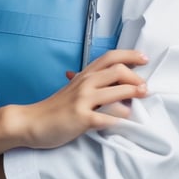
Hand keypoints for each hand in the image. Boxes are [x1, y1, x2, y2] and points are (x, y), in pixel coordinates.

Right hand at [13, 49, 147, 148]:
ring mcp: (83, 100)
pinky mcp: (82, 118)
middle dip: (136, 78)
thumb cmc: (54, 107)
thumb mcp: (73, 89)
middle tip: (145, 87)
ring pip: (116, 92)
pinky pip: (108, 118)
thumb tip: (113, 80)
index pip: (110, 57)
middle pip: (118, 70)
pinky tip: (126, 123)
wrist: (32, 122)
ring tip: (141, 101)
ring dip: (133, 96)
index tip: (144, 59)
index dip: (130, 55)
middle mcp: (85, 83)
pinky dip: (120, 120)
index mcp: (84, 75)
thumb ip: (91, 82)